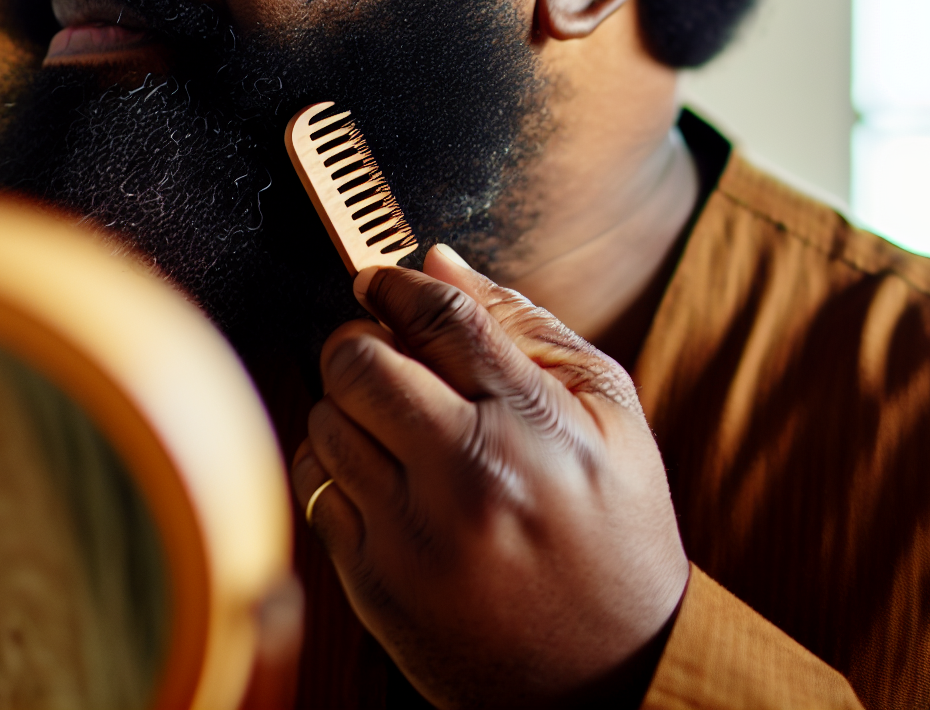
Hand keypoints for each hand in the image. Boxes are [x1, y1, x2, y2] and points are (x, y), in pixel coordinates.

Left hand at [292, 244, 688, 709]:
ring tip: (394, 428)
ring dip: (348, 408)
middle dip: (362, 340)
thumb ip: (524, 326)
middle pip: (358, 359)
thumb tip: (437, 261)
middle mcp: (469, 475)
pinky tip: (383, 481)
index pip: (437, 315)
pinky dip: (335, 470)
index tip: (382, 280)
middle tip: (386, 353)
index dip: (396, 283)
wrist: (613, 673)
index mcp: (533, 423)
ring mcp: (414, 534)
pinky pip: (314, 488)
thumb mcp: (610, 415)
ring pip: (325, 420)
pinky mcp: (375, 583)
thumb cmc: (615, 533)